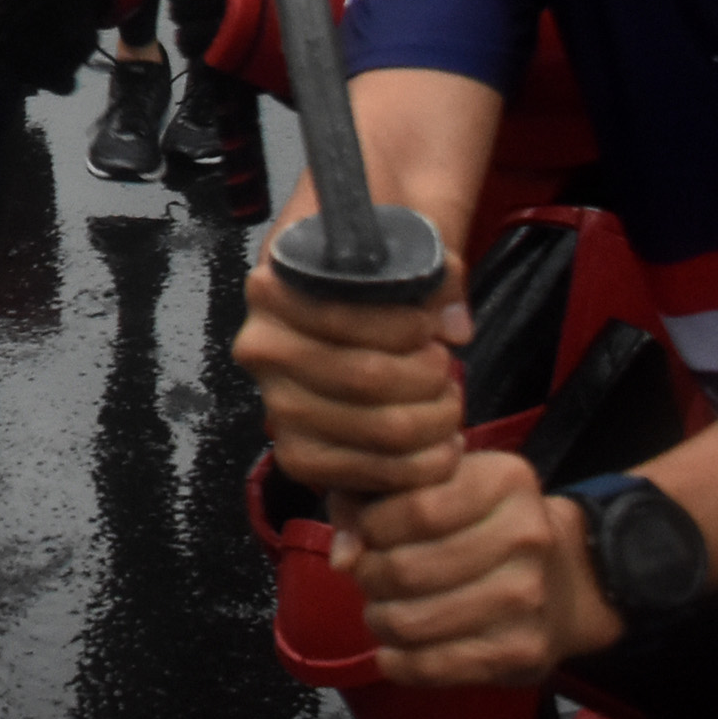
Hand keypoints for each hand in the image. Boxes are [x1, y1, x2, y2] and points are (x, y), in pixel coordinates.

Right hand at [231, 244, 470, 500]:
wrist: (347, 297)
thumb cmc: (374, 267)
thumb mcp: (401, 241)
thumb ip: (438, 273)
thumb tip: (455, 327)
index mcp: (273, 289)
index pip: (343, 317)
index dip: (402, 327)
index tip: (429, 325)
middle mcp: (262, 349)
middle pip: (363, 379)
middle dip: (427, 378)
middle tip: (448, 369)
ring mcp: (277, 406)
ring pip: (373, 431)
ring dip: (431, 423)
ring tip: (449, 404)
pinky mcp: (299, 454)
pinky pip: (359, 476)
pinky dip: (414, 468)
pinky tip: (440, 447)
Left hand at [333, 459, 616, 688]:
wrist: (568, 580)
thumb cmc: (478, 523)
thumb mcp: (434, 486)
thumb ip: (370, 502)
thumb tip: (343, 557)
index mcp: (505, 481)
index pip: (412, 509)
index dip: (370, 527)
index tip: (367, 534)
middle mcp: (525, 537)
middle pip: (405, 569)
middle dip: (369, 577)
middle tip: (369, 577)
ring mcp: (529, 598)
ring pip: (411, 621)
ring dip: (380, 619)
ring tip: (382, 611)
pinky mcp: (523, 652)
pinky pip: (434, 666)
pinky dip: (399, 663)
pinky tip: (394, 651)